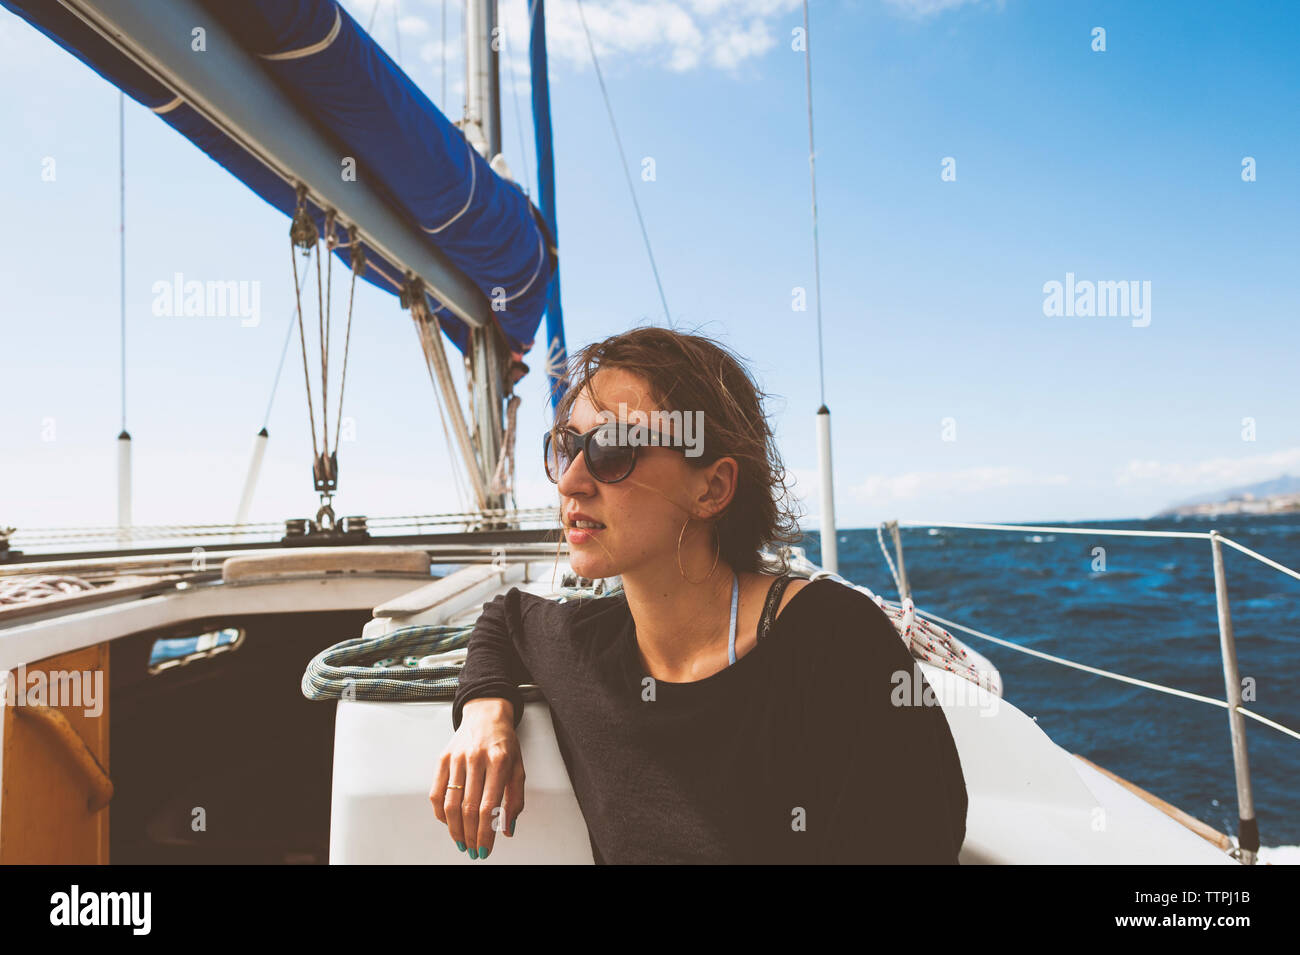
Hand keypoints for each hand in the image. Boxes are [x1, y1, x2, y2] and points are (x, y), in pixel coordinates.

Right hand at [430, 697, 524, 859]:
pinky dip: (440, 813)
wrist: (486, 714)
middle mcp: (475, 758)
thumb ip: (515, 799)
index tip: (485, 849)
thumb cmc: (504, 742)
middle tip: (473, 851)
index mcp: (499, 761)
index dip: (485, 833)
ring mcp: (456, 758)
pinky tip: (449, 823)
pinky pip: (436, 792)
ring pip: (450, 803)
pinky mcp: (442, 758)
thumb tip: (507, 829)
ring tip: (461, 842)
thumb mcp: (519, 766)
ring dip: (454, 829)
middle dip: (470, 836)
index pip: (489, 806)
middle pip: (468, 808)